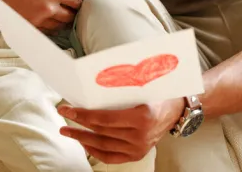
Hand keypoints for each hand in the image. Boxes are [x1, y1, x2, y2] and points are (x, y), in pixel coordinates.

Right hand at [0, 0, 91, 31]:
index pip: (76, 2)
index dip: (77, 1)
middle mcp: (47, 8)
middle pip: (69, 17)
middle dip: (71, 13)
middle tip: (70, 9)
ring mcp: (35, 18)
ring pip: (57, 27)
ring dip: (61, 22)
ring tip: (61, 16)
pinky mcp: (25, 24)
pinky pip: (43, 32)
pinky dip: (49, 28)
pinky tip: (49, 23)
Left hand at [57, 98, 184, 163]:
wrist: (177, 111)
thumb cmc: (159, 94)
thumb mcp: (143, 87)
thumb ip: (121, 89)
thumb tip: (91, 86)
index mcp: (141, 117)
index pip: (104, 119)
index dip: (83, 115)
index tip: (67, 109)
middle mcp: (140, 136)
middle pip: (101, 132)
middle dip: (78, 125)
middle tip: (64, 116)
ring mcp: (139, 148)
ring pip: (103, 146)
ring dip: (82, 139)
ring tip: (68, 131)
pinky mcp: (137, 154)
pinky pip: (111, 157)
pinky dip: (95, 151)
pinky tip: (84, 144)